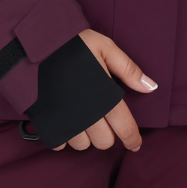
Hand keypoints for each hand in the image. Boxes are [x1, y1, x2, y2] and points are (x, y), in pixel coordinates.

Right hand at [51, 29, 156, 153]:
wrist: (35, 43)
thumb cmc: (73, 43)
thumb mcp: (105, 47)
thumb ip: (129, 69)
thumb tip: (151, 87)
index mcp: (104, 97)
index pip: (125, 128)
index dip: (132, 139)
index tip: (135, 144)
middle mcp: (86, 114)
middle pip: (104, 142)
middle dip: (107, 134)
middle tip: (103, 117)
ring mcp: (65, 120)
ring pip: (82, 145)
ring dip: (85, 135)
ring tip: (83, 117)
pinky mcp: (46, 122)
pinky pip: (59, 143)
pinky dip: (64, 136)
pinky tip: (65, 121)